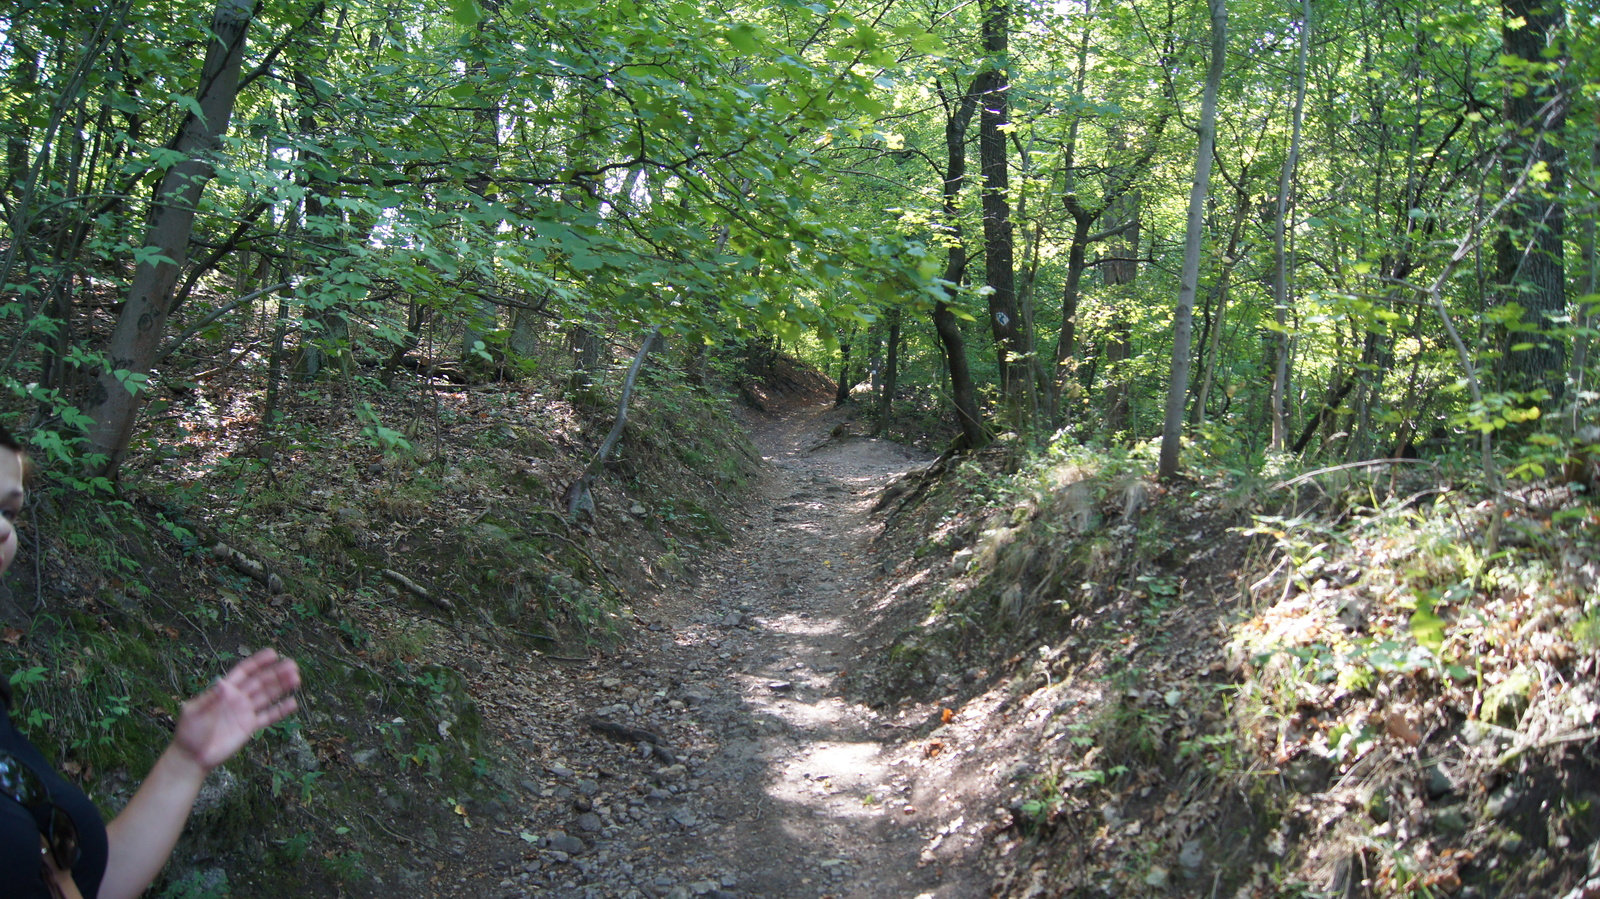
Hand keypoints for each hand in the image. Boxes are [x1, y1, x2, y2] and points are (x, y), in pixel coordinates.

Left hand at [173, 649, 300, 771]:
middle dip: (276, 673)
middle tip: (292, 665)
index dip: (258, 662)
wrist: (192, 756)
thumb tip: (223, 683)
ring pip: (267, 696)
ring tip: (296, 678)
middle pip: (260, 682)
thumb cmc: (189, 732)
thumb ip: (210, 699)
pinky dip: (280, 710)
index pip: (244, 672)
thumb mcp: (195, 712)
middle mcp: (238, 698)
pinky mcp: (249, 727)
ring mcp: (245, 712)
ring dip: (281, 687)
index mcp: (224, 690)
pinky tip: (292, 703)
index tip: (273, 653)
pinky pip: (268, 716)